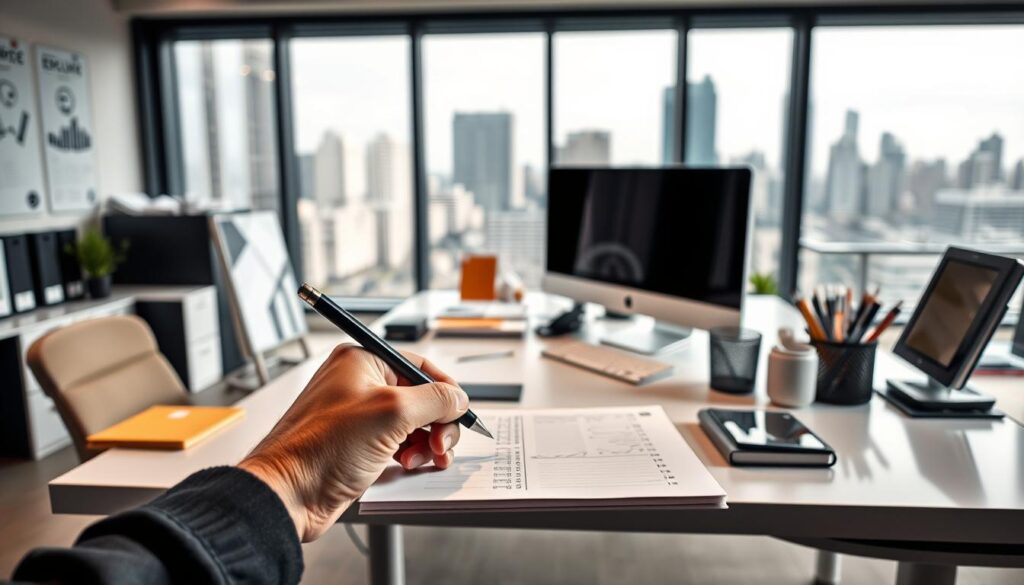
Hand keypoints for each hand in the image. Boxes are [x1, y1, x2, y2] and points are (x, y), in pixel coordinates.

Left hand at [238, 344, 468, 541]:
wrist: (287, 494)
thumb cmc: (321, 448)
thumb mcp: (392, 413)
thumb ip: (434, 400)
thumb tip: (458, 398)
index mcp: (363, 361)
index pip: (420, 366)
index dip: (445, 391)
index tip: (459, 413)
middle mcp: (359, 384)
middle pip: (420, 397)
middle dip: (436, 424)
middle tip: (440, 445)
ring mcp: (358, 416)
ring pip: (412, 424)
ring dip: (425, 443)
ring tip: (420, 459)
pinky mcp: (357, 444)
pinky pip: (397, 443)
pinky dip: (410, 455)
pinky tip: (407, 466)